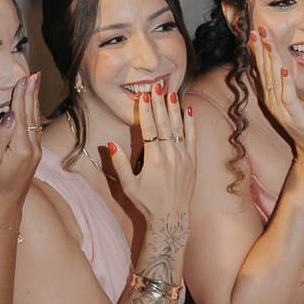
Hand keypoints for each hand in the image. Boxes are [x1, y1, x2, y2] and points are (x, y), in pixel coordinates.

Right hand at [0, 72, 42, 216]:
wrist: (6, 203)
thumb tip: (8, 114)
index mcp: (20, 148)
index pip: (20, 115)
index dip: (21, 96)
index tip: (24, 79)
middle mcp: (32, 147)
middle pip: (31, 115)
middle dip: (32, 93)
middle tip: (35, 75)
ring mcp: (36, 151)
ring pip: (35, 121)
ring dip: (34, 101)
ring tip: (35, 84)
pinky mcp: (35, 153)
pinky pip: (35, 128)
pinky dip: (33, 113)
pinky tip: (32, 105)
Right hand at [108, 89, 195, 226]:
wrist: (171, 217)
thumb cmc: (147, 202)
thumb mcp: (128, 186)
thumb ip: (119, 164)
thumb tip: (111, 143)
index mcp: (154, 159)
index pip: (149, 128)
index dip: (146, 110)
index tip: (144, 95)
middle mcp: (171, 155)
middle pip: (164, 123)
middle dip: (160, 103)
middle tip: (157, 85)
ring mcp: (184, 157)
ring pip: (179, 127)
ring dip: (174, 108)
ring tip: (171, 92)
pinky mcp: (193, 161)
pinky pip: (192, 137)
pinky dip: (190, 123)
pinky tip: (188, 109)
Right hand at [248, 30, 303, 166]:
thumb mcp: (292, 101)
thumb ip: (282, 86)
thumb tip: (272, 68)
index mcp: (271, 97)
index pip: (262, 70)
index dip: (259, 51)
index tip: (255, 33)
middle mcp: (273, 102)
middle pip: (265, 71)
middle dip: (262, 50)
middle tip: (257, 30)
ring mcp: (283, 111)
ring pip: (275, 80)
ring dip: (272, 59)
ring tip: (267, 41)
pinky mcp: (296, 117)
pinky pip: (289, 97)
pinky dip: (286, 82)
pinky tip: (285, 69)